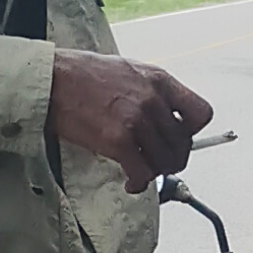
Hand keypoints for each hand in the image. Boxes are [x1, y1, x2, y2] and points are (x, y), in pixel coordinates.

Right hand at [47, 52, 213, 193]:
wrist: (51, 80)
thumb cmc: (82, 74)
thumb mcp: (128, 70)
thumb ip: (151, 92)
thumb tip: (162, 117)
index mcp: (159, 80)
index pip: (201, 113)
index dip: (192, 132)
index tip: (179, 137)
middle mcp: (153, 99)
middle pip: (183, 144)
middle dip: (172, 159)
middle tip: (158, 163)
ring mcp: (137, 120)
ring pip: (165, 161)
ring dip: (155, 172)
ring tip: (142, 172)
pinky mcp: (118, 141)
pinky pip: (143, 173)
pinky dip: (138, 183)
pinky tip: (130, 181)